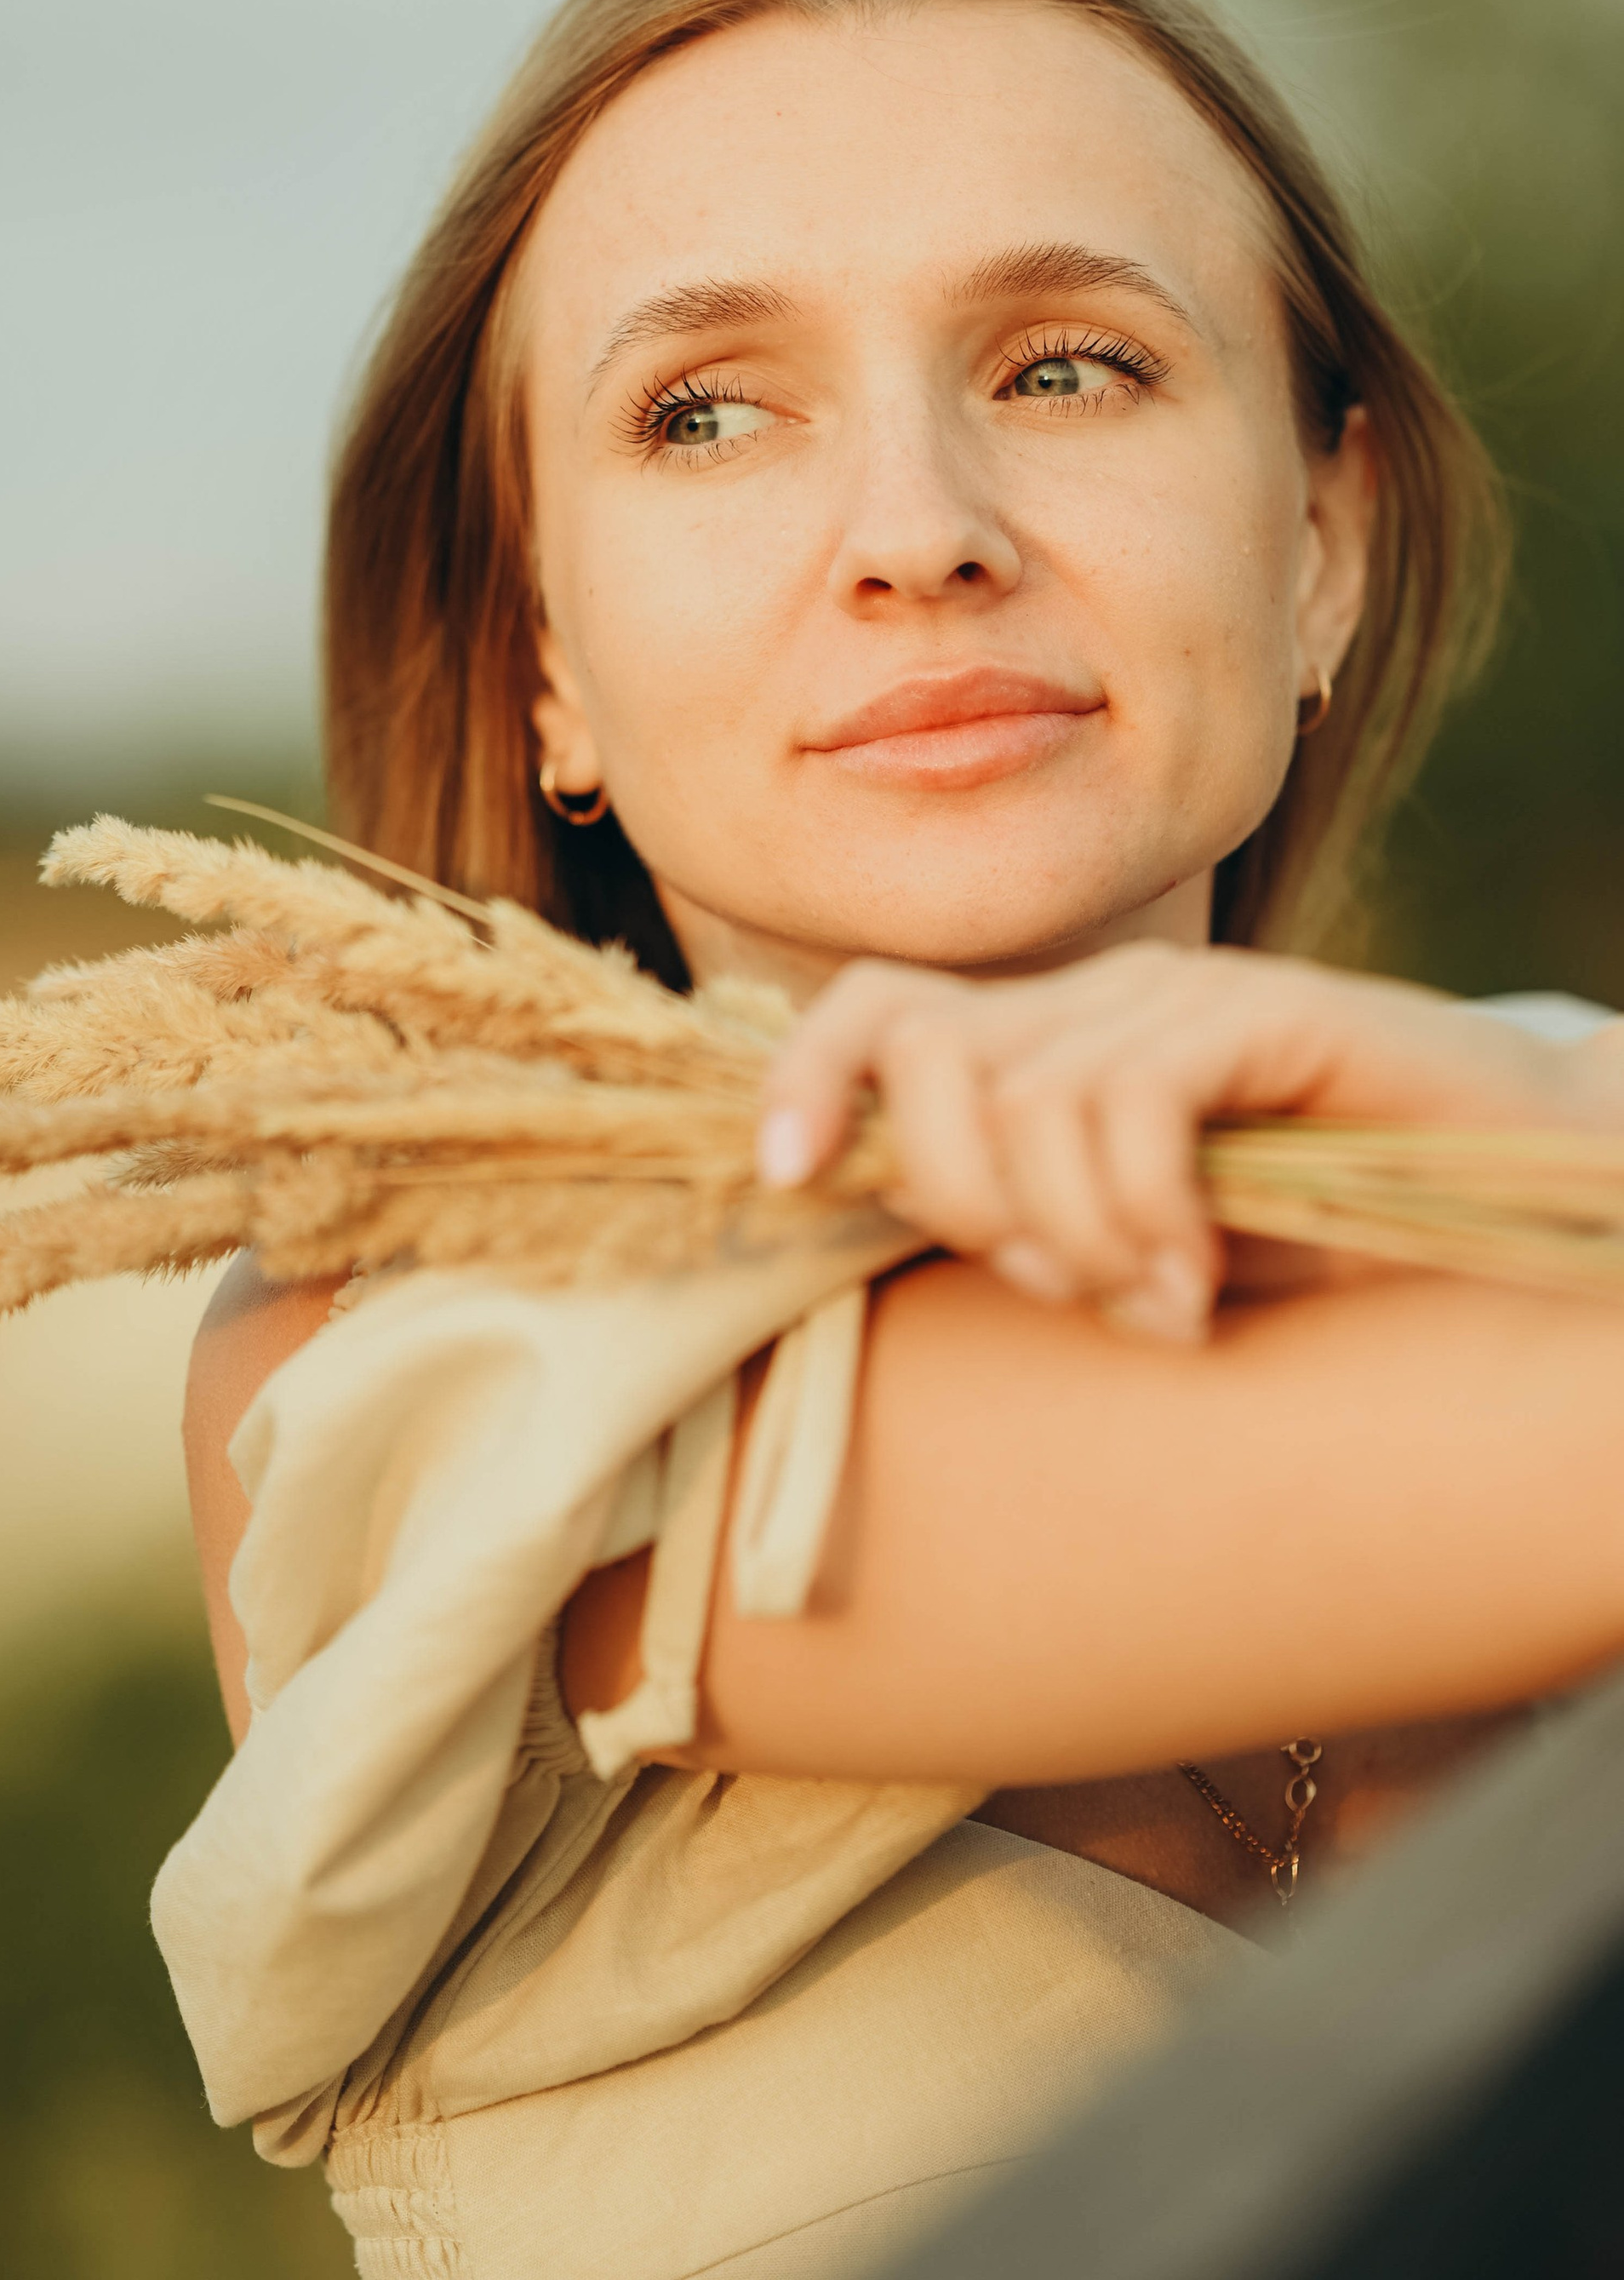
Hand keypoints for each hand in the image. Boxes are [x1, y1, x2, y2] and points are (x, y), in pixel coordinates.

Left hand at [755, 942, 1615, 1342]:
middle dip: (965, 1204)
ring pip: (1025, 1101)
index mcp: (1050, 1038)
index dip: (805, 1077)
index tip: (780, 1181)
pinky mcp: (1270, 1010)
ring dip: (1076, 1240)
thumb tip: (894, 1223)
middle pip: (927, 1058)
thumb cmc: (1317, 1232)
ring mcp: (1183, 993)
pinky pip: (1136, 1102)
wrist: (1516, 1179)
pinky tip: (1201, 1286)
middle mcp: (1100, 995)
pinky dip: (1148, 1218)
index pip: (877, 1005)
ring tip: (1160, 1303)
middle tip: (1072, 1289)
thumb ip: (1030, 1225)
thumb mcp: (1140, 1244)